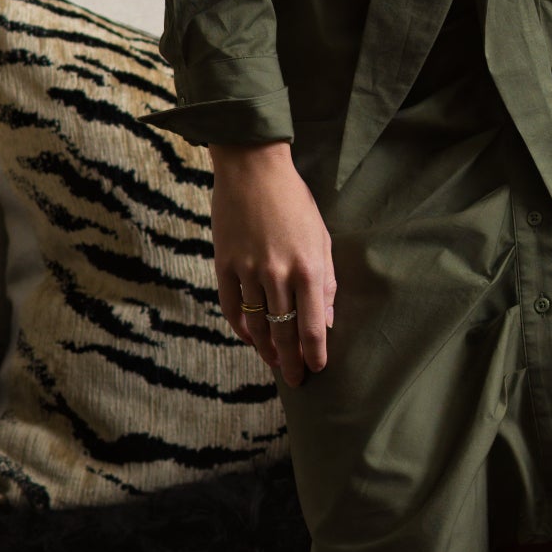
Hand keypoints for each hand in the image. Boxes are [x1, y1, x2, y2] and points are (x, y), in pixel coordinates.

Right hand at [208, 140, 336, 385]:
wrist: (253, 170)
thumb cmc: (295, 202)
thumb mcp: (322, 237)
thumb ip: (326, 280)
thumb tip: (327, 320)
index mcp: (308, 268)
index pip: (312, 326)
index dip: (315, 353)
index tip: (318, 369)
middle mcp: (278, 274)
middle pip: (284, 332)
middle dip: (291, 362)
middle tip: (296, 381)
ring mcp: (248, 271)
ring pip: (257, 324)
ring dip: (266, 350)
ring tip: (274, 364)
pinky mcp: (224, 265)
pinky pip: (232, 307)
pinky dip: (241, 328)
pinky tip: (250, 339)